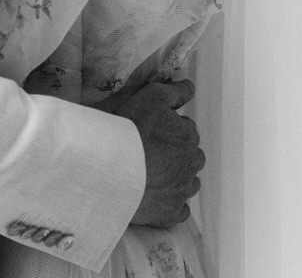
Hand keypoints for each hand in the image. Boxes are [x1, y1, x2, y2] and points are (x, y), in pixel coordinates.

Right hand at [101, 79, 203, 227]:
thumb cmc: (129, 127)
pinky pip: (180, 209)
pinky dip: (172, 203)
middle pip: (190, 155)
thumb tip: (190, 87)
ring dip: (177, 176)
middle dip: (176, 152)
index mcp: (188, 135)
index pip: (186, 128)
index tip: (151, 128)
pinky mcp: (171, 213)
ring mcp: (182, 191)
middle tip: (150, 150)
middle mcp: (191, 163)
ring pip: (188, 182)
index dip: (168, 126)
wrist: (110, 167)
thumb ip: (175, 92)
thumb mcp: (151, 96)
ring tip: (152, 172)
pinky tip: (156, 195)